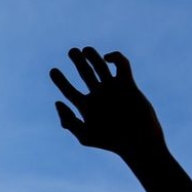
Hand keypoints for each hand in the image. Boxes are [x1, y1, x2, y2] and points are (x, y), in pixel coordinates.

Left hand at [49, 47, 164, 159]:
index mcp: (86, 107)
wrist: (138, 141)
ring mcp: (113, 89)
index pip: (69, 90)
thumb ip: (69, 120)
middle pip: (85, 73)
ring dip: (93, 56)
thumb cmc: (111, 142)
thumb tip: (57, 102)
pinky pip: (122, 65)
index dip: (60, 80)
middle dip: (78, 61)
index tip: (53, 71)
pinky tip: (107, 58)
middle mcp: (98, 95)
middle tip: (72, 51)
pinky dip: (116, 58)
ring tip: (85, 49)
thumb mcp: (85, 136)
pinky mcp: (128, 84)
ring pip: (101, 66)